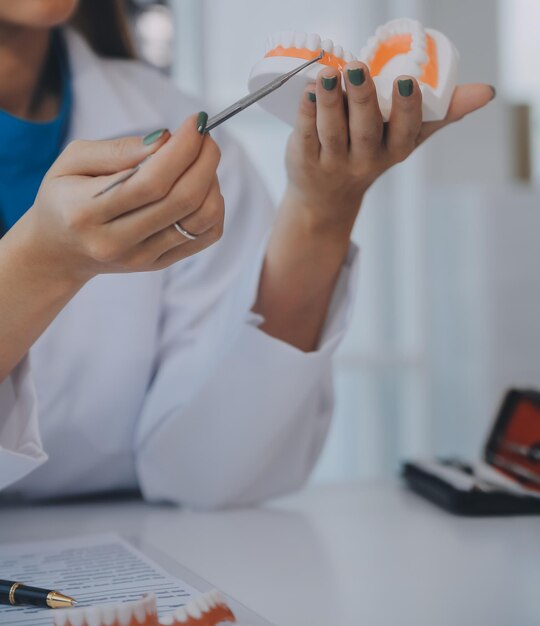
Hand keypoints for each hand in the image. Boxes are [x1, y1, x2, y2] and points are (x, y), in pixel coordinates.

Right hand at [16, 113, 223, 283]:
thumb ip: (117, 150)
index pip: (150, 181)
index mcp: (86, 212)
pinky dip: (214, 206)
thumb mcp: (72, 161)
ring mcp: (142, 258)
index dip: (182, 149)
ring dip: (211, 182)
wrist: (60, 251)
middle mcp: (116, 242)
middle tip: (205, 137)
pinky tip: (200, 189)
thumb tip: (166, 140)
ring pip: (201, 219)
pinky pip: (207, 235)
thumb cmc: (65, 197)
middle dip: (205, 160)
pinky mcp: (161, 264)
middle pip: (182, 200)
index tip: (197, 123)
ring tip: (199, 163)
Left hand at [284, 62, 494, 235]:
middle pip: (365, 130)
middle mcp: (365, 160)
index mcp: (395, 149)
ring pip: (332, 132)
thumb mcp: (406, 139)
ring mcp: (334, 163)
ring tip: (328, 73)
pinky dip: (305, 115)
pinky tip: (307, 91)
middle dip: (363, 99)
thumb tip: (486, 92)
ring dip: (329, 101)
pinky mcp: (306, 161)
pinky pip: (305, 137)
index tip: (405, 82)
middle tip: (357, 67)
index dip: (405, 108)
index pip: (405, 131)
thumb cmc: (370, 154)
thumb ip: (440, 112)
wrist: (326, 199)